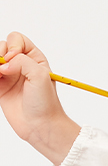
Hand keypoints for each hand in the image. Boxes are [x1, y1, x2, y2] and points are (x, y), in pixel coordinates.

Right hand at [0, 32, 80, 165]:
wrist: (40, 125)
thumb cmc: (46, 102)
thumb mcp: (40, 75)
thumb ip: (22, 61)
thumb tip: (4, 63)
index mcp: (34, 57)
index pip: (17, 39)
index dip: (12, 46)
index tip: (12, 59)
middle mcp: (20, 64)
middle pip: (1, 47)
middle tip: (3, 70)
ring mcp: (9, 76)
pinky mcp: (0, 88)